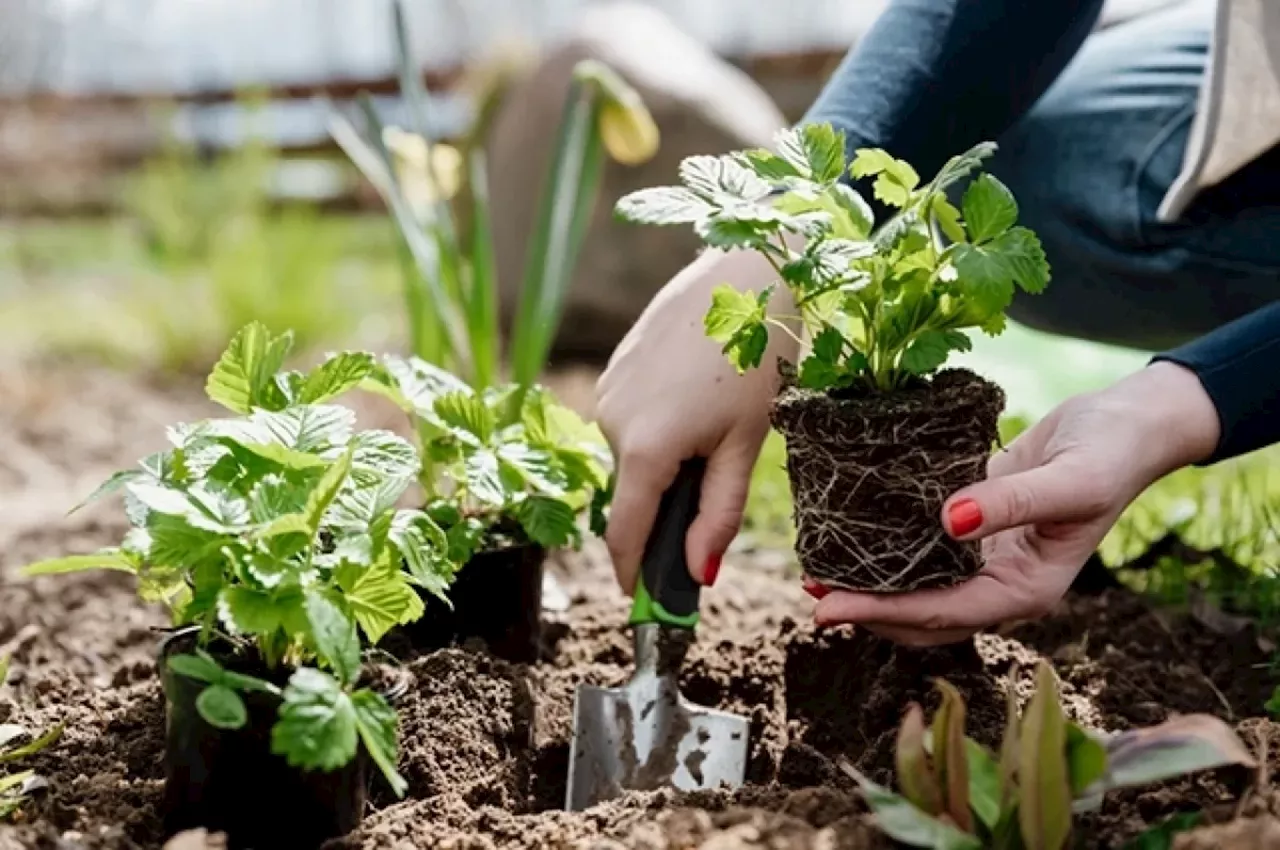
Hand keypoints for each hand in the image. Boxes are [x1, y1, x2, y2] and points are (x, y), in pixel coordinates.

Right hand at [596, 247, 798, 594]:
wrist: (748, 273)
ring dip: (663, 464)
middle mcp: (612, 421)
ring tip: (715, 425)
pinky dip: (658, 430)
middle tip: (714, 486)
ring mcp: (608, 391)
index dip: (632, 573)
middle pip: (633, 493)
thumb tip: (698, 575)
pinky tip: (697, 399)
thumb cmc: (757, 358)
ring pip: (632, 455)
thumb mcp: (745, 446)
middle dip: (664, 508)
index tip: (644, 600)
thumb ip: (718, 515)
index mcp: (645, 448)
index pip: (625, 532)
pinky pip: (630, 420)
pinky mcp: (614, 368)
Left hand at [810, 361, 1221, 645]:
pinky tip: (851, 534)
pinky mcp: (973, 526)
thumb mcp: (1070, 480)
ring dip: (871, 587)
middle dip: (867, 612)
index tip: (829, 610)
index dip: (882, 613)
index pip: (942, 613)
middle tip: (811, 598)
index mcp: (1026, 590)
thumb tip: (950, 523)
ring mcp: (985, 558)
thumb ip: (1013, 503)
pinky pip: (922, 548)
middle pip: (922, 616)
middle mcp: (1000, 583)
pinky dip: (887, 548)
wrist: (1124, 424)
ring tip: (818, 575)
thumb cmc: (1109, 454)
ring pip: (917, 588)